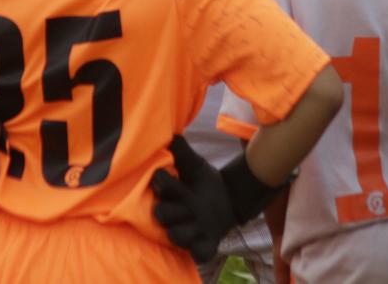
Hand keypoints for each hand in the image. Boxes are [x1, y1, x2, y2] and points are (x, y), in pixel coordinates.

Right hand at [151, 135, 235, 263]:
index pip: (158, 187)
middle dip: (171, 208)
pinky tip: (208, 238)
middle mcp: (175, 214)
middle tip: (188, 202)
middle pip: (161, 215)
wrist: (229, 198)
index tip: (169, 175)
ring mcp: (189, 231)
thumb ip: (182, 151)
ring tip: (198, 222)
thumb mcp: (195, 165)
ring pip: (176, 236)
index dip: (163, 181)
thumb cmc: (204, 181)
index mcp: (170, 194)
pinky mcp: (205, 244)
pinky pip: (199, 253)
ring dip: (184, 230)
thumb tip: (170, 135)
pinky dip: (202, 250)